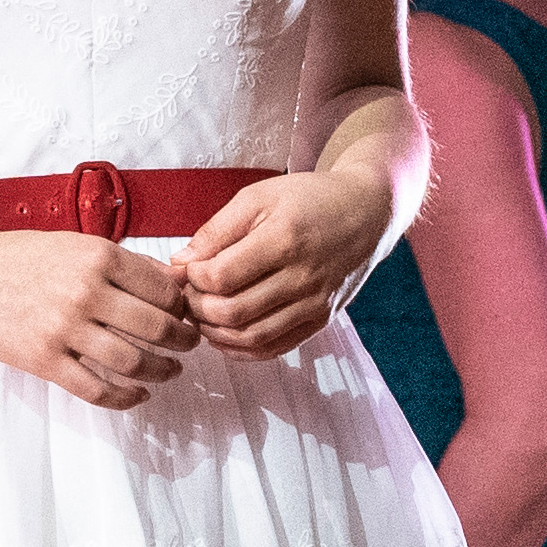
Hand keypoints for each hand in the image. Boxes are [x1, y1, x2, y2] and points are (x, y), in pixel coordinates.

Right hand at [0, 231, 196, 410]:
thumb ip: (126, 264)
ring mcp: (63, 328)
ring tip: (169, 371)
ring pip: (132, 362)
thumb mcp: (77, 245)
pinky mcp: (44, 360)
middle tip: (188, 346)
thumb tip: (176, 282)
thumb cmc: (23, 258)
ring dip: (161, 371)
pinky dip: (125, 398)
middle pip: (156, 328)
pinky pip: (95, 389)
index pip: (163, 290)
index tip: (186, 316)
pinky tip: (137, 395)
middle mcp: (84, 292)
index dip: (183, 307)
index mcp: (98, 257)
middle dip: (182, 342)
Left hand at [182, 172, 390, 358]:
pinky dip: (241, 349)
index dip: (192, 278)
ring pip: (251, 336)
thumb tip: (179, 262)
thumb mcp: (259, 197)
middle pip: (232, 312)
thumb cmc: (309, 199)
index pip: (220, 277)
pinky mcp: (321, 320)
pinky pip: (274, 348)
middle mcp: (302, 276)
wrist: (366, 212)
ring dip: (215, 332)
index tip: (188, 268)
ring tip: (202, 314)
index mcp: (284, 239)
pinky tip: (224, 333)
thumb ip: (216, 230)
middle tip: (189, 294)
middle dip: (197, 308)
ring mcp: (314, 303)